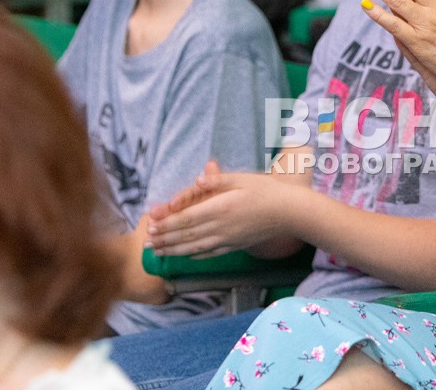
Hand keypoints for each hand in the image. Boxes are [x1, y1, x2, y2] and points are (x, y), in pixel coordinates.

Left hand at [144, 161, 293, 256]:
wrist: (288, 212)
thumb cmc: (265, 190)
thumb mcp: (241, 178)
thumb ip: (217, 180)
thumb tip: (197, 180)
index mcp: (219, 208)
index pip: (186, 218)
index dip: (166, 224)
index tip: (151, 225)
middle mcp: (220, 227)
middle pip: (186, 236)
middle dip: (164, 239)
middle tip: (147, 242)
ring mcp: (227, 239)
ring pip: (194, 248)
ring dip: (174, 250)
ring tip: (158, 252)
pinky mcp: (234, 245)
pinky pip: (210, 253)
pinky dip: (194, 256)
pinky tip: (186, 256)